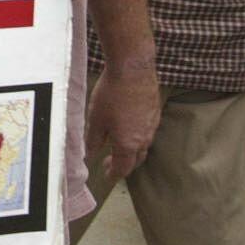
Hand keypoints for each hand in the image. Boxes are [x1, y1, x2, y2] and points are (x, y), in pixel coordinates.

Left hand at [86, 66, 161, 180]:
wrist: (133, 69)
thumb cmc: (112, 94)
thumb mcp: (95, 120)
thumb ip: (93, 141)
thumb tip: (89, 155)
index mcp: (128, 144)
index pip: (123, 168)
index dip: (113, 174)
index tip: (107, 175)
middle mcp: (144, 139)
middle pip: (136, 160)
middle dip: (123, 164)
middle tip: (110, 162)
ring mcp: (152, 126)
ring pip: (143, 146)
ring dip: (131, 150)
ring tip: (118, 145)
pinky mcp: (155, 113)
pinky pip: (147, 131)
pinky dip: (138, 136)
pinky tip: (129, 126)